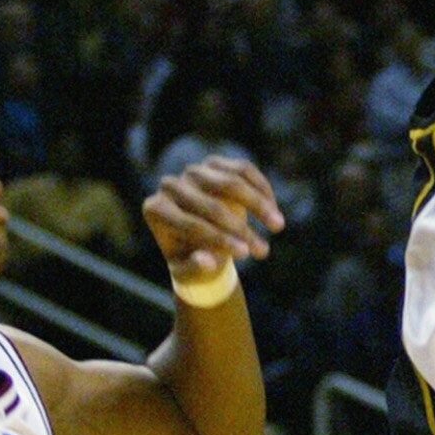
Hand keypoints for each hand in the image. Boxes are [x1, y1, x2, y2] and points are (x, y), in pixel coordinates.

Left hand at [144, 154, 284, 276]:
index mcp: (156, 210)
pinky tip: (274, 209)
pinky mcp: (215, 163)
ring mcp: (193, 170)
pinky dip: (262, 189)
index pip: (191, 224)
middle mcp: (170, 185)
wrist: (196, 237)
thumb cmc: (190, 257)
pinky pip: (244, 170)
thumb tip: (207, 261)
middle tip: (263, 252)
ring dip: (259, 205)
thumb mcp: (188, 271)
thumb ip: (194, 268)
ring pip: (232, 182)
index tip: (246, 255)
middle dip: (241, 229)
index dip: (220, 240)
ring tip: (278, 226)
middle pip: (212, 205)